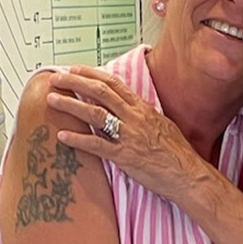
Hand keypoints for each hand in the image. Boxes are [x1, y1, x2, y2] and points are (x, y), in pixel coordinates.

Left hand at [46, 68, 196, 200]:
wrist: (189, 174)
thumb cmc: (178, 154)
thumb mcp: (162, 125)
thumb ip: (142, 115)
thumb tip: (128, 108)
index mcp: (143, 109)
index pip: (114, 83)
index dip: (92, 74)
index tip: (75, 69)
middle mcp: (135, 118)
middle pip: (100, 92)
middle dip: (75, 82)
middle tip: (56, 78)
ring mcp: (129, 136)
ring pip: (95, 114)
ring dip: (71, 105)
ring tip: (52, 100)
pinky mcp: (125, 156)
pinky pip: (97, 145)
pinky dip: (78, 140)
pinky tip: (62, 136)